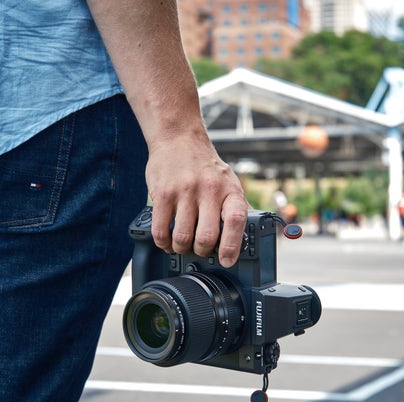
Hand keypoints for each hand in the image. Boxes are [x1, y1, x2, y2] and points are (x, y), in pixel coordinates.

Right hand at [145, 136, 247, 267]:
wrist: (178, 138)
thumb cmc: (205, 166)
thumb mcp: (228, 182)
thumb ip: (234, 207)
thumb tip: (243, 238)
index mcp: (229, 190)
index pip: (235, 221)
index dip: (231, 246)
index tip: (226, 260)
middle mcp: (209, 190)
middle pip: (206, 237)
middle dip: (202, 251)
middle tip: (200, 249)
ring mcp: (184, 192)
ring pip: (182, 237)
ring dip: (181, 248)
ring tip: (182, 244)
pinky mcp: (162, 194)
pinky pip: (160, 230)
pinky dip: (162, 242)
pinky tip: (166, 240)